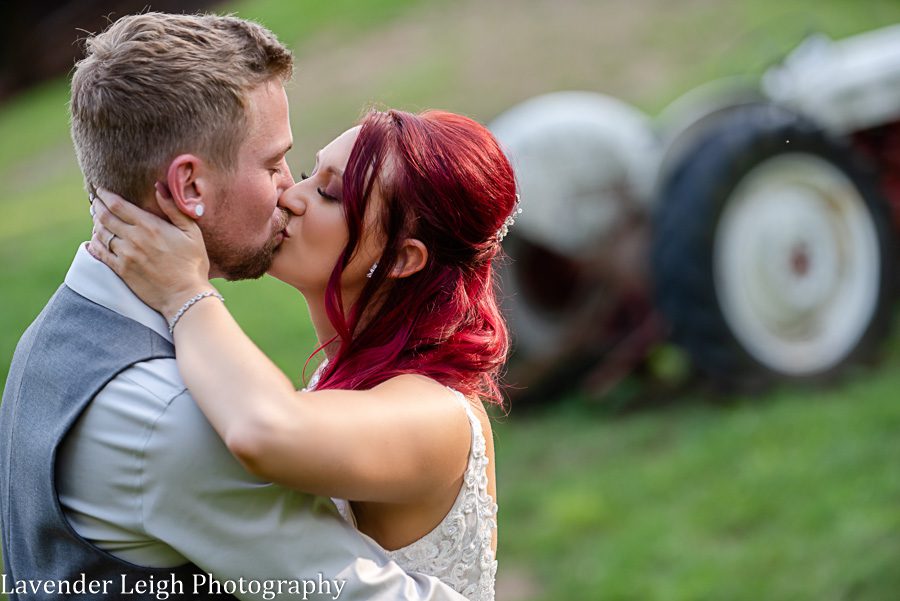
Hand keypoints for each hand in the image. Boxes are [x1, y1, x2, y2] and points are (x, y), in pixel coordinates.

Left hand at [89, 184, 214, 320]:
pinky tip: (95, 239)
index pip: (118, 205)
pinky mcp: (121, 271)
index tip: (100, 189)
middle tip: (95, 200)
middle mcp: (133, 239)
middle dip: (97, 206)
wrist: (185, 296)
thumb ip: (174, 209)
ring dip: (96, 223)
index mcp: (150, 226)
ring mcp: (125, 255)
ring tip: (96, 218)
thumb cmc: (193, 263)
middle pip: (105, 217)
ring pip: (101, 234)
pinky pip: (100, 253)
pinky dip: (94, 243)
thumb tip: (159, 187)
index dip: (106, 194)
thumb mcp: (192, 232)